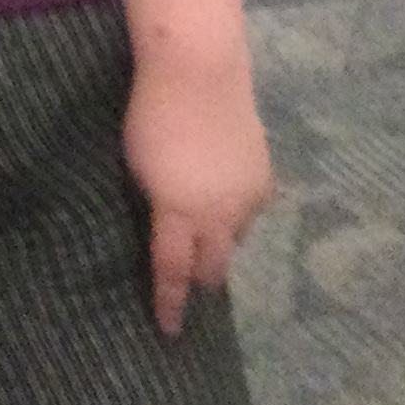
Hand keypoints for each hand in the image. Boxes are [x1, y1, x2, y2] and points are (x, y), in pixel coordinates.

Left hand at [123, 47, 271, 334]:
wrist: (198, 73)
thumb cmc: (151, 116)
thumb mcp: (138, 167)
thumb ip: (156, 204)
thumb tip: (167, 230)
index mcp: (179, 212)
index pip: (174, 271)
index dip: (171, 303)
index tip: (170, 331)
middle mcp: (220, 214)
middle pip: (215, 265)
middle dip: (202, 279)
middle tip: (191, 288)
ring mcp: (248, 196)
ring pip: (235, 238)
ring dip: (219, 243)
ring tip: (205, 241)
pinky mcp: (265, 176)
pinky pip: (250, 210)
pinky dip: (235, 213)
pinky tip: (224, 203)